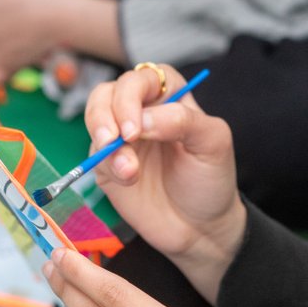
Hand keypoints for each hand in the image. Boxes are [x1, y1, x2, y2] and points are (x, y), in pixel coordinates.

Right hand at [85, 65, 244, 302]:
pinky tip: (128, 177)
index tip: (136, 126)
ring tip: (126, 167)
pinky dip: (107, 164)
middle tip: (119, 139)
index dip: (133, 94)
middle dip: (108, 113)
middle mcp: (142, 111)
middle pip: (110, 92)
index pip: (145, 77)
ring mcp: (122, 138)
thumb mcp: (212, 143)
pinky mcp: (107, 165)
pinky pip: (95, 154)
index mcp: (170, 97)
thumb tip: (142, 118)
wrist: (200, 228)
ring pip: (95, 116)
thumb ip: (183, 120)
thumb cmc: (210, 179)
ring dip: (102, 135)